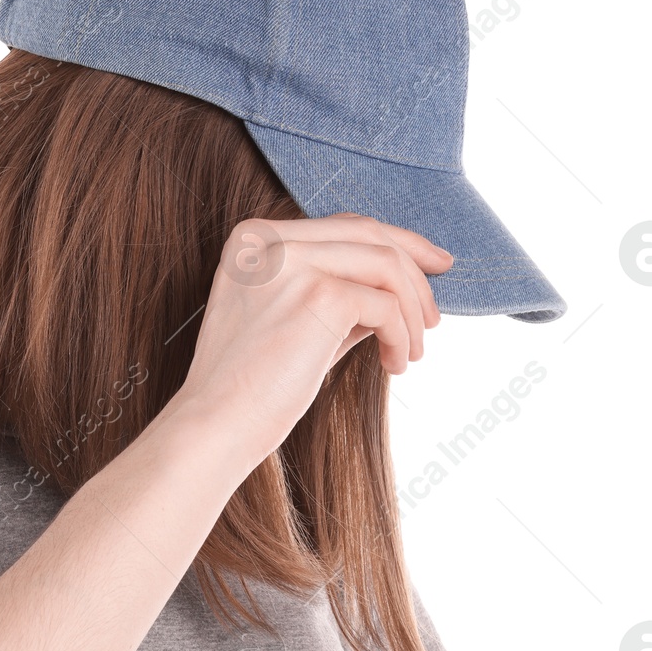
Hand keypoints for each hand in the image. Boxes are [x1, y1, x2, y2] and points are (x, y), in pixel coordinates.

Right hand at [167, 212, 452, 471]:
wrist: (216, 426)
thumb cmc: (250, 386)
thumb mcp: (293, 321)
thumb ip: (336, 291)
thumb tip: (401, 286)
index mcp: (253, 239)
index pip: (342, 225)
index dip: (396, 243)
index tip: (432, 266)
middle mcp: (268, 239)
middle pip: (369, 234)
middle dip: (415, 272)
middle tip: (435, 317)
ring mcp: (292, 261)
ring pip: (386, 264)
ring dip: (413, 311)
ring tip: (411, 352)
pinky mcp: (319, 294)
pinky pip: (386, 305)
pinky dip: (402, 336)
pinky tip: (394, 365)